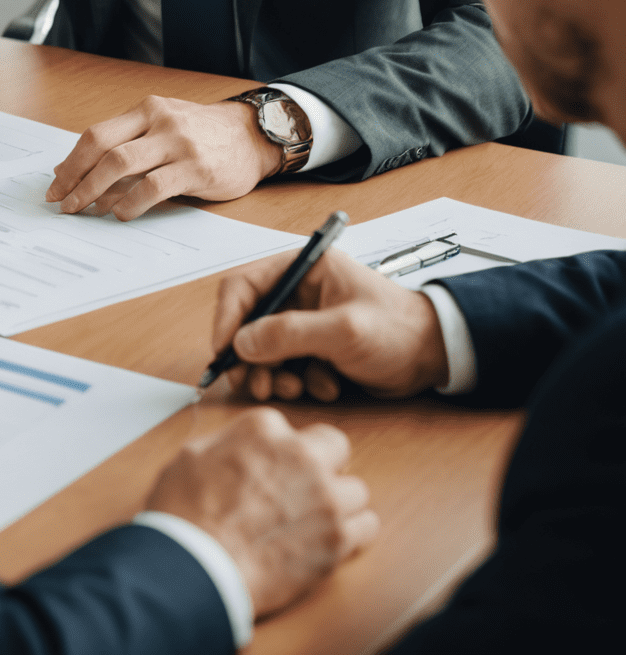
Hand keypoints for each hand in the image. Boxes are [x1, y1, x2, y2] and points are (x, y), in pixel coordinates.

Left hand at [45, 97, 277, 219]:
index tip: (55, 185)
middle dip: (76, 177)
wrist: (252, 136)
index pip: (96, 135)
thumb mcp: (161, 127)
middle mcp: (158, 121)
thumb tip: (73, 170)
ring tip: (84, 209)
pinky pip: (154, 186)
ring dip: (95, 190)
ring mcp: (178, 143)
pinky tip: (121, 213)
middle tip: (62, 202)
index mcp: (145, 110)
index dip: (71, 162)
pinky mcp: (196, 168)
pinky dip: (131, 202)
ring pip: (122, 164)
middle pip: (103, 147)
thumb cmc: (201, 134)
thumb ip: (123, 143)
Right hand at [146, 408, 377, 617]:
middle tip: (303, 486)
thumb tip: (239, 449)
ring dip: (338, 501)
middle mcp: (301, 455)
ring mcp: (324, 497)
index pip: (288, 427)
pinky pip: (367, 526)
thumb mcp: (193, 455)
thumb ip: (229, 443)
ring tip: (313, 519)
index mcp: (263, 428)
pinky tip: (328, 539)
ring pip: (356, 489)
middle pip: (336, 447)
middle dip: (324, 463)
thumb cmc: (186, 512)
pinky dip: (352, 533)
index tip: (273, 467)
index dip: (280, 449)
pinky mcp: (337, 539)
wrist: (197, 564)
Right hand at [214, 248, 449, 401]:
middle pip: (249, 322)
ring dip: (274, 374)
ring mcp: (305, 321)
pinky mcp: (313, 348)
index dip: (227, 318)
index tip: (224, 352)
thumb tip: (242, 344)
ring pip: (265, 350)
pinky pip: (286, 366)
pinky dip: (297, 382)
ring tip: (293, 390)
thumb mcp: (345, 330)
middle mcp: (296, 292)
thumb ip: (291, 334)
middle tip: (256, 384)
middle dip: (251, 357)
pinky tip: (324, 387)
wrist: (436, 357)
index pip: (244, 286)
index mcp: (302, 269)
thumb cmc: (399, 329)